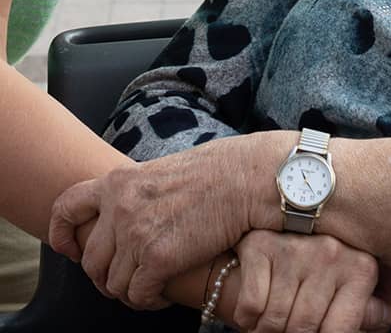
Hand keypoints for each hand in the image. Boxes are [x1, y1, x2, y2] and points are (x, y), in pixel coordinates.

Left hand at [48, 136, 275, 307]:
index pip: (67, 206)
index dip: (63, 233)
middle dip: (106, 275)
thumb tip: (124, 220)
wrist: (247, 177)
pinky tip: (165, 292)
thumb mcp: (162, 171)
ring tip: (150, 286)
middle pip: (91, 259)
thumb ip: (137, 193)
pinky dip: (149, 299)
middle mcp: (121, 207)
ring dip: (129, 290)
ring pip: (112, 284)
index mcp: (120, 181)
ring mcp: (137, 234)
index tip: (72, 249)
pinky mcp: (158, 259)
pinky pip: (138, 295)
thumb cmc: (216, 172)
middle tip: (128, 277)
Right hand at [231, 231, 390, 332]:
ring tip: (270, 326)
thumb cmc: (319, 262)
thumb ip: (366, 306)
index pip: (339, 331)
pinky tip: (254, 312)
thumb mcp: (351, 280)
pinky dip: (247, 318)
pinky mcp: (261, 245)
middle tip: (287, 331)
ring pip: (275, 320)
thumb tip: (388, 316)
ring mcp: (296, 248)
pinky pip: (252, 305)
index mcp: (360, 267)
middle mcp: (331, 253)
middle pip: (304, 327)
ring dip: (266, 331)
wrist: (275, 214)